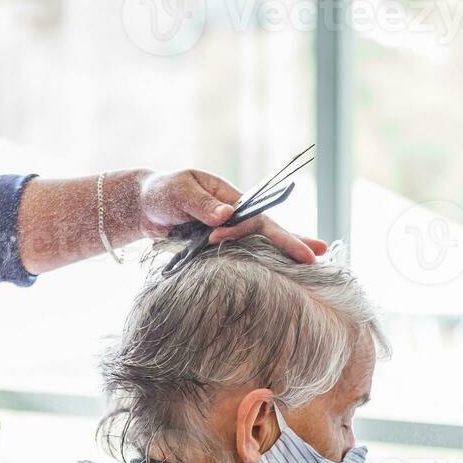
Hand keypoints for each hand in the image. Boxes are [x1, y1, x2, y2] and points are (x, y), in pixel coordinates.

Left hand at [137, 169, 326, 263]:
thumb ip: (200, 204)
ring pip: (260, 243)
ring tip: (313, 261)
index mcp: (230, 197)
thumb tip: (226, 215)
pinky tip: (283, 271)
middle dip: (292, 241)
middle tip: (318, 254)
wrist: (145, 205)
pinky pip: (243, 254)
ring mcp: (229, 230)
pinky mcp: (219, 245)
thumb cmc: (162, 192)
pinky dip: (264, 261)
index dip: (252, 231)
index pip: (251, 216)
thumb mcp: (179, 192)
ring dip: (285, 251)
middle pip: (268, 230)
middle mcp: (235, 214)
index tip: (220, 238)